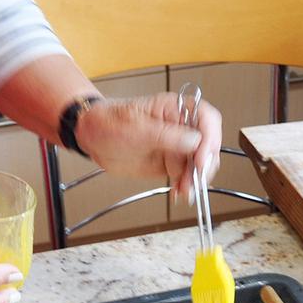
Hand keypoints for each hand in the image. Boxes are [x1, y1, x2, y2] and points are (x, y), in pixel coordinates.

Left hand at [76, 93, 222, 200]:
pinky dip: (186, 186)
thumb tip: (195, 141)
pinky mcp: (170, 163)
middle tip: (194, 180)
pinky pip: (186, 176)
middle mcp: (180, 127)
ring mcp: (176, 146)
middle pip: (208, 144)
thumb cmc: (109, 122)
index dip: (210, 138)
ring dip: (196, 179)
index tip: (201, 158)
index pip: (206, 118)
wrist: (92, 137)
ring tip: (184, 191)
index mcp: (175, 109)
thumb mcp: (136, 128)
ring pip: (199, 164)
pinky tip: (179, 193)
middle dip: (204, 164)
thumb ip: (166, 135)